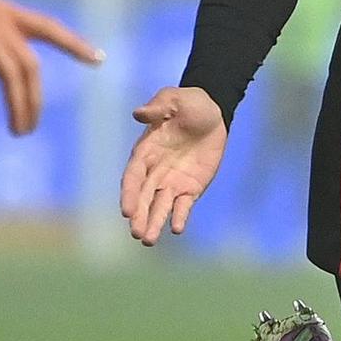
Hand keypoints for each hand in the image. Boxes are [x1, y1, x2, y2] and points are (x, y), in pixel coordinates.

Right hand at [120, 86, 227, 245]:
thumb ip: (157, 108)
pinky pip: (183, 206)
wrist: (213, 112)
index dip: (129, 194)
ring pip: (160, 206)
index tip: (127, 211)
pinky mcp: (190, 188)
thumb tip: (138, 113)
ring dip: (154, 223)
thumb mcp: (174, 99)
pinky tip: (178, 228)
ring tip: (149, 240)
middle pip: (144, 197)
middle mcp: (155, 171)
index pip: (133, 177)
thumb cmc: (188, 103)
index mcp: (145, 151)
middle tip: (138, 234)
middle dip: (139, 216)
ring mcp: (172, 182)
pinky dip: (180, 217)